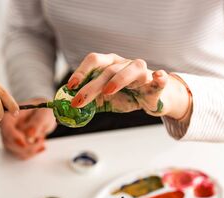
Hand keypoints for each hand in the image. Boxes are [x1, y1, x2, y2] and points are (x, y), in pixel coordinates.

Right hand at [0, 99, 56, 159]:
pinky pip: (21, 155)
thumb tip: (29, 135)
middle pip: (9, 143)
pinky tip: (40, 145)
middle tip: (40, 140)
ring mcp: (9, 138)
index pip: (6, 128)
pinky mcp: (14, 146)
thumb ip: (37, 123)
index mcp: (9, 114)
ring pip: (15, 151)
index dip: (14, 138)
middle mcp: (6, 127)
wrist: (44, 115)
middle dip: (27, 146)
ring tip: (41, 139)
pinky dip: (32, 152)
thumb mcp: (44, 113)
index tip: (25, 144)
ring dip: (31, 149)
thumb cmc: (43, 110)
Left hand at [67, 53, 189, 119]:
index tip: (70, 86)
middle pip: (107, 70)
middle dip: (91, 85)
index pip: (93, 61)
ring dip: (119, 79)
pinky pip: (160, 78)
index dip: (81, 72)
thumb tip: (64, 110)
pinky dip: (160, 77)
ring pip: (131, 70)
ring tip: (108, 91)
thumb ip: (87, 102)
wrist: (151, 98)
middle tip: (79, 100)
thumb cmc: (125, 95)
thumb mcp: (103, 99)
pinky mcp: (156, 82)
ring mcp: (141, 71)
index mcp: (109, 64)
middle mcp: (124, 64)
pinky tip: (158, 77)